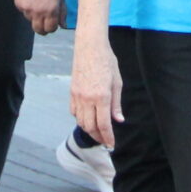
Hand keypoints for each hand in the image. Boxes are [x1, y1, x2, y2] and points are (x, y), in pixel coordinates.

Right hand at [15, 0, 64, 33]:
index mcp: (51, 10)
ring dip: (35, 16)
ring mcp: (27, 8)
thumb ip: (62, 13)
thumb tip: (63, 26)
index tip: (52, 23)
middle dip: (42, 28)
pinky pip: (24, 11)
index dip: (52, 27)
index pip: (50, 29)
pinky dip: (27, 8)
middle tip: (44, 22)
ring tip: (38, 2)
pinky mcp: (19, 4)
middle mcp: (38, 12)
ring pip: (30, 20)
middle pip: (38, 30)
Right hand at [69, 24, 121, 147]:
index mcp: (102, 97)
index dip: (108, 137)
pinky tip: (87, 119)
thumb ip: (117, 104)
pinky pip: (74, 112)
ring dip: (89, 130)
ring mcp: (77, 96)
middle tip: (105, 141)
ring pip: (81, 121)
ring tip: (97, 133)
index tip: (111, 145)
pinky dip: (80, 119)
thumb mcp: (117, 82)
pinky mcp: (72, 92)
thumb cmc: (107, 61)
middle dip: (98, 137)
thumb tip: (118, 120)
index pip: (104, 125)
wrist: (89, 46)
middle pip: (90, 127)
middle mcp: (87, 99)